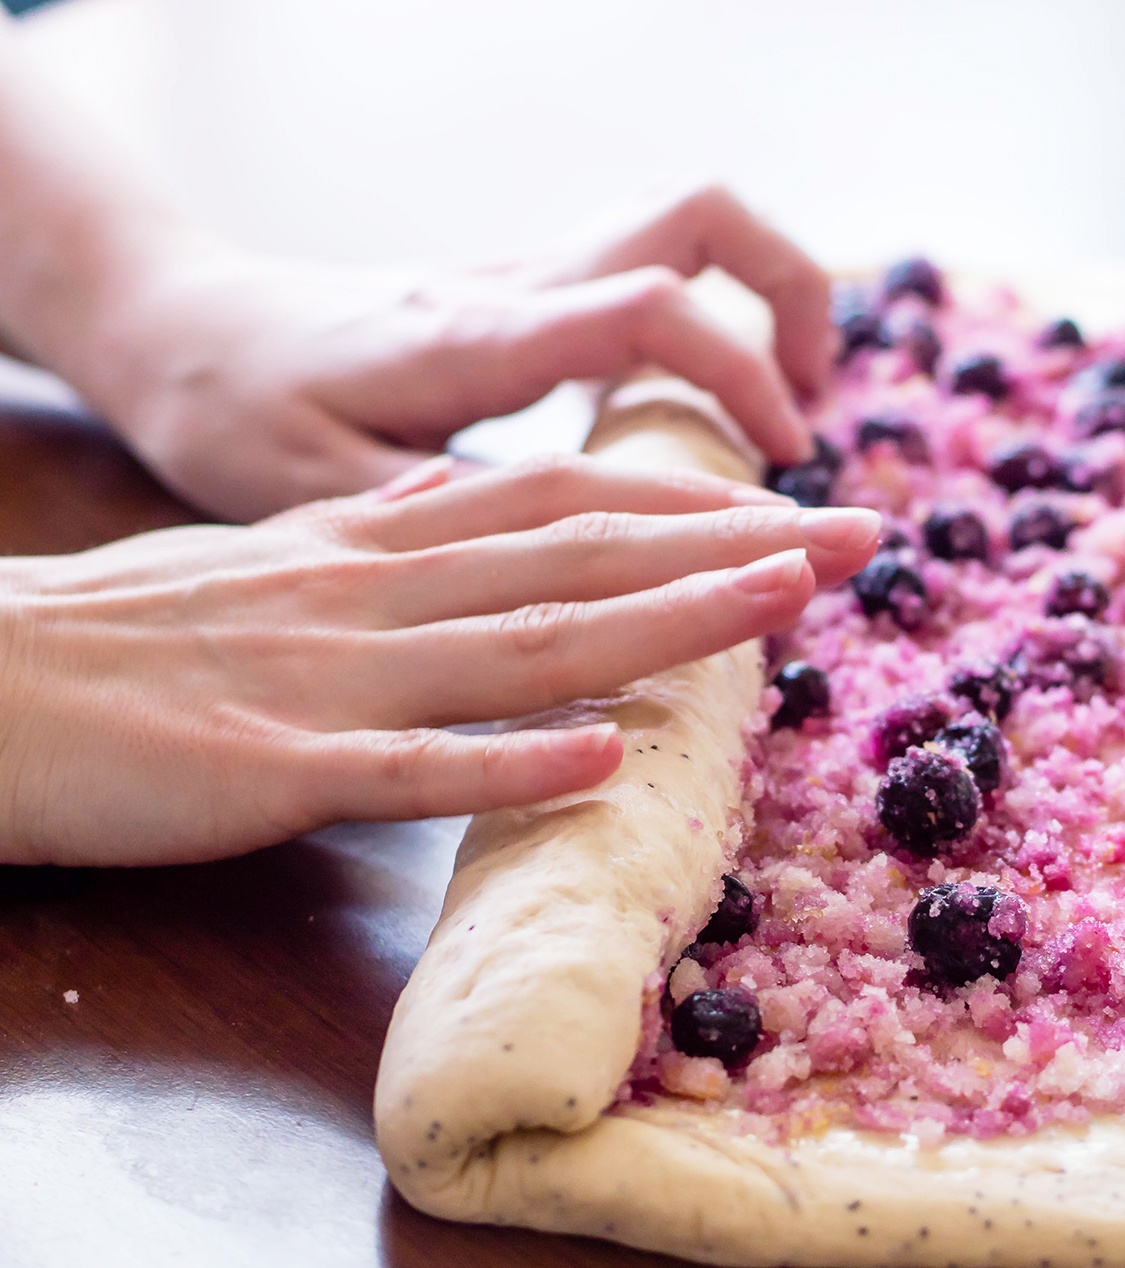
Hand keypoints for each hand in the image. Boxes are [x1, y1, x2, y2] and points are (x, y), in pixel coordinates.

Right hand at [0, 458, 875, 864]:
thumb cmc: (122, 635)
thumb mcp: (263, 552)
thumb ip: (372, 537)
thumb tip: (459, 510)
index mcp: (373, 537)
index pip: (560, 497)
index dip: (687, 498)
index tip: (794, 505)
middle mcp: (371, 588)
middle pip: (576, 552)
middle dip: (726, 543)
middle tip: (859, 539)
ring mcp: (328, 677)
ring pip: (520, 640)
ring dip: (662, 620)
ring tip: (782, 608)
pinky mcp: (269, 769)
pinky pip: (405, 766)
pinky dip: (510, 761)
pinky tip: (609, 758)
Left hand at [81, 187, 832, 519]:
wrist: (170, 320)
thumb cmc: (225, 408)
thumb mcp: (302, 490)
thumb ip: (428, 516)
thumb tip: (546, 559)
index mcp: (478, 338)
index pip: (654, 306)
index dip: (744, 371)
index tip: (784, 463)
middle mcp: (515, 289)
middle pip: (701, 213)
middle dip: (791, 294)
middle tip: (803, 418)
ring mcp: (519, 281)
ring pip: (681, 226)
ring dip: (757, 298)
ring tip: (773, 418)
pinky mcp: (514, 297)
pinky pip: (644, 277)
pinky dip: (704, 328)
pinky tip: (690, 421)